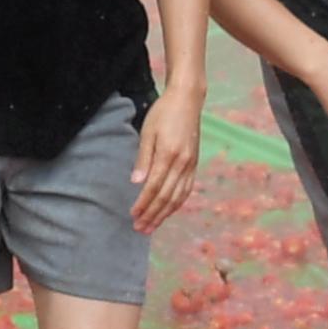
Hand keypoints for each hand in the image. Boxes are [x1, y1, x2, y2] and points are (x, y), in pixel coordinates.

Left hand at [131, 86, 202, 230]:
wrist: (187, 100)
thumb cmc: (163, 113)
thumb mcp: (148, 132)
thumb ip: (143, 159)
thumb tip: (136, 183)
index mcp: (168, 155)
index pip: (154, 187)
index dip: (143, 204)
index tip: (133, 215)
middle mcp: (182, 163)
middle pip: (166, 197)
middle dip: (152, 214)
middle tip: (140, 228)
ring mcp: (190, 164)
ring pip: (178, 197)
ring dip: (164, 214)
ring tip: (152, 226)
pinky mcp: (194, 164)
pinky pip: (186, 189)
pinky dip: (177, 204)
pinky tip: (168, 211)